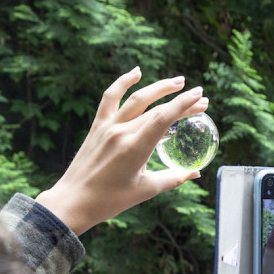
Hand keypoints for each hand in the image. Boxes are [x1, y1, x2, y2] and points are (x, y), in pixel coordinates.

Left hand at [35, 67, 209, 234]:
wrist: (73, 201)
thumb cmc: (109, 201)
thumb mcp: (145, 191)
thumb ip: (173, 178)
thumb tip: (195, 173)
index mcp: (134, 149)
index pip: (163, 118)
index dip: (183, 104)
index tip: (200, 96)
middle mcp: (121, 132)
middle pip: (156, 109)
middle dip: (180, 102)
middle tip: (200, 98)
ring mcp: (107, 127)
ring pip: (136, 98)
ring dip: (159, 87)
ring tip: (178, 81)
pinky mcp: (97, 126)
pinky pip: (110, 98)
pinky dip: (123, 82)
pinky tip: (136, 73)